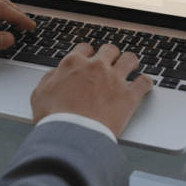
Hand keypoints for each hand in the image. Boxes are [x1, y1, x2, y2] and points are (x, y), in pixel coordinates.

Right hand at [31, 43, 153, 138]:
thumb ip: (49, 79)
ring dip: (131, 63)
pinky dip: (146, 83)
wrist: (72, 137)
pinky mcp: (129, 96)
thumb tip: (56, 73)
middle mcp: (96, 67)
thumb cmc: (54, 119)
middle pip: (110, 50)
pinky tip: (145, 85)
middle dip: (111, 55)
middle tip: (112, 63)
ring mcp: (114, 79)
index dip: (89, 53)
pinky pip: (144, 82)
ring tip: (132, 67)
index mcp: (73, 63)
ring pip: (130, 59)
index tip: (91, 58)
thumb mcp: (40, 95)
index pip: (85, 48)